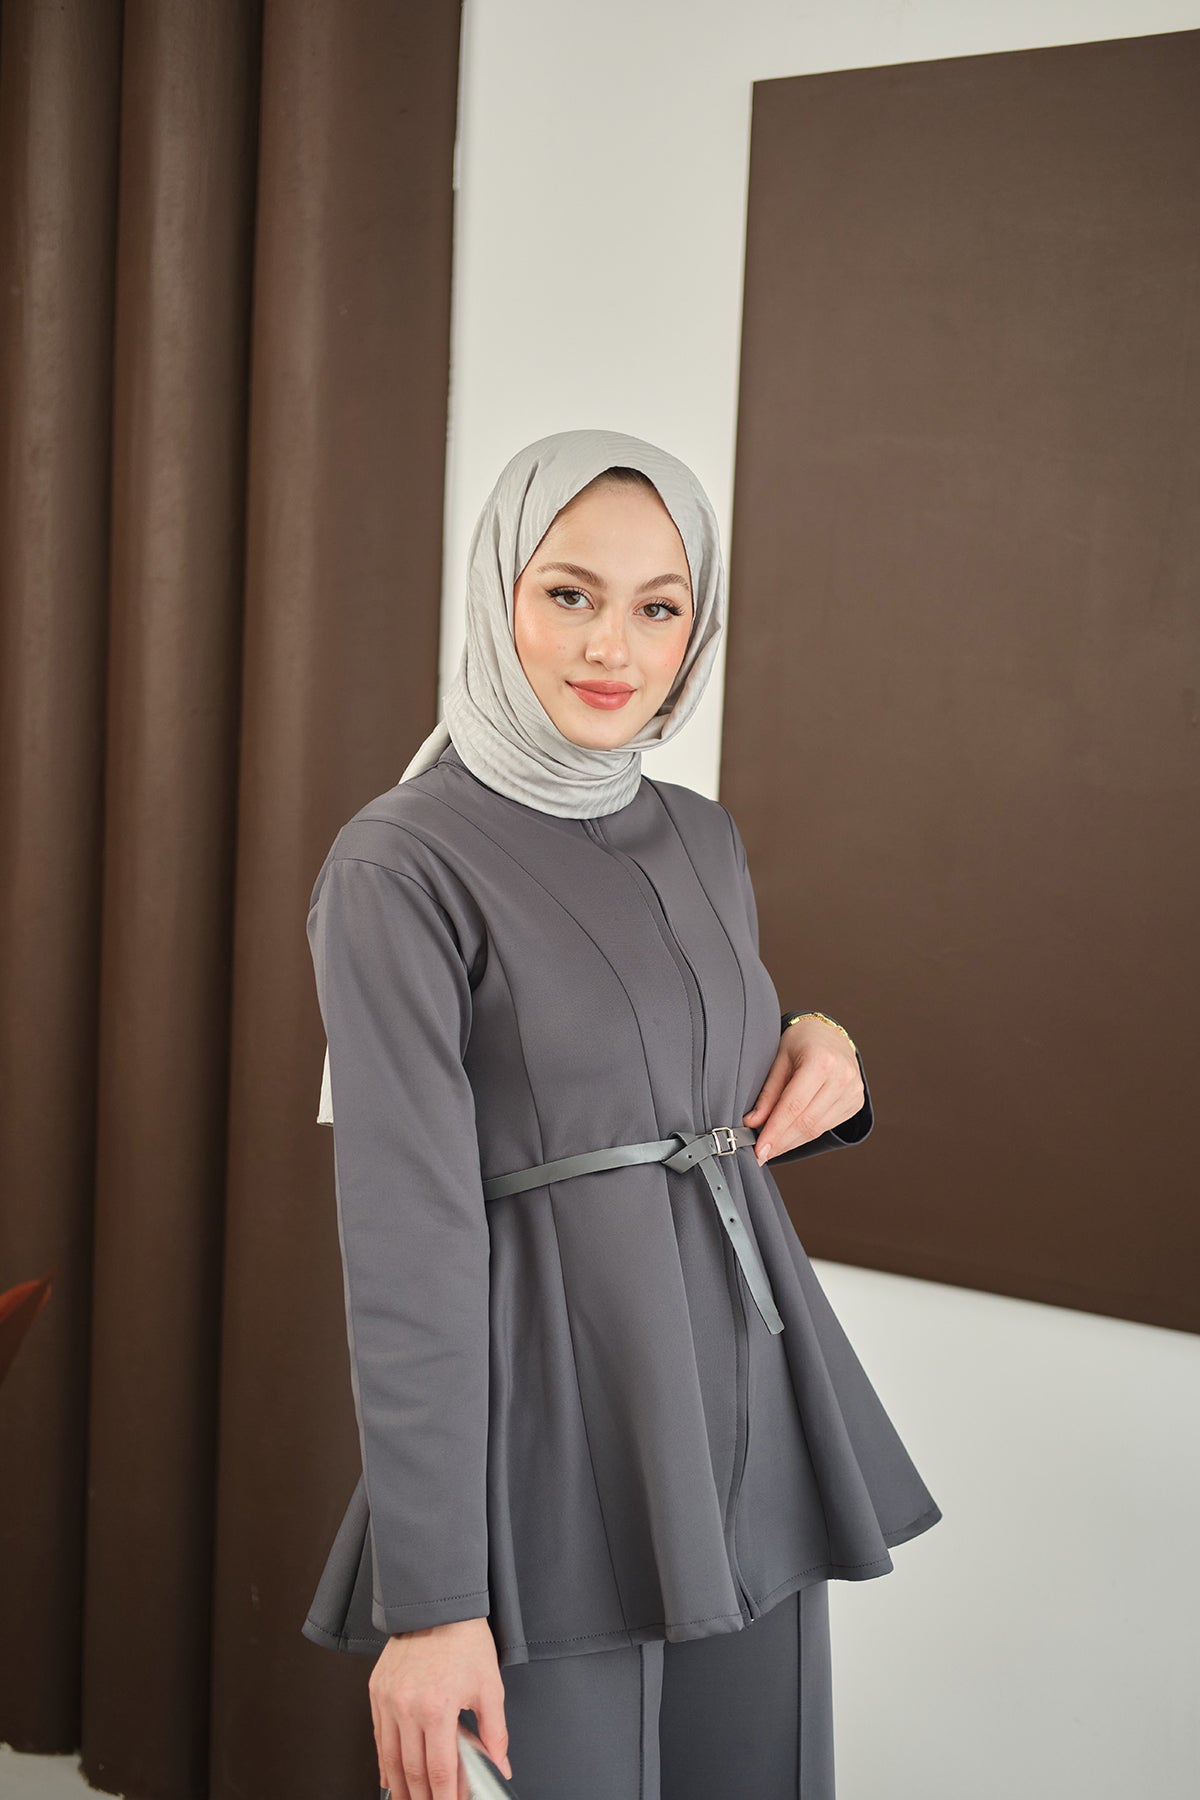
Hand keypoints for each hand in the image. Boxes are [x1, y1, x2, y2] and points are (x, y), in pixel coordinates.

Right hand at [370, 1616, 512, 1798]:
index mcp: (438, 1707)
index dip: (446, 1798)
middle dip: (422, 1798)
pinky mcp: (377, 1691)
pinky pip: (378, 1737)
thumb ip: (495, 1733)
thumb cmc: (464, 1639)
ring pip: (390, 1759)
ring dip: (401, 1787)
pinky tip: (391, 1775)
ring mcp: (388, 1700)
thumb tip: (500, 1764)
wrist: (437, 1604)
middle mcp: (408, 1706)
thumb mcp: (490, 1687)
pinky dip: (384, 1761)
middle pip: (412, 1771)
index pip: (440, 1770)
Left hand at [742, 1016, 863, 1162]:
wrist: (828, 1035)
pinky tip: (791, 1137)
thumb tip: (752, 1124)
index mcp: (821, 1061)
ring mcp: (853, 1091)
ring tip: (772, 1146)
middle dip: (781, 1142)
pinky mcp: (856, 1102)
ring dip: (792, 1142)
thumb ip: (767, 1094)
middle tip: (760, 1154)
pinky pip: (827, 1126)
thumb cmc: (800, 1042)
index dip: (775, 1131)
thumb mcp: (778, 1060)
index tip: (759, 1151)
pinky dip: (806, 1135)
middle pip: (807, 1122)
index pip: (793, 1106)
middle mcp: (842, 1076)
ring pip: (818, 1129)